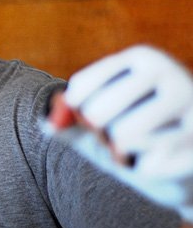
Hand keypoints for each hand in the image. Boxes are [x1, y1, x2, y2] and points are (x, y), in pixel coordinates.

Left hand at [47, 45, 192, 221]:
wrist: (187, 161)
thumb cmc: (134, 131)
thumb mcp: (97, 120)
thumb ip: (68, 118)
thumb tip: (48, 124)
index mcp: (143, 57)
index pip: (82, 86)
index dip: (75, 110)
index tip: (85, 114)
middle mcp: (170, 73)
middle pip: (97, 112)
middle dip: (99, 132)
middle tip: (116, 134)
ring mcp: (192, 106)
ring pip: (122, 137)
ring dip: (120, 152)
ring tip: (136, 147)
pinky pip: (149, 164)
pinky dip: (145, 169)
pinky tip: (162, 160)